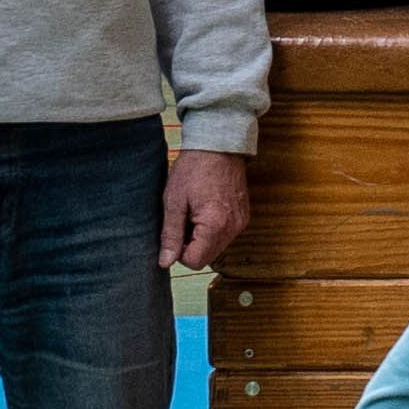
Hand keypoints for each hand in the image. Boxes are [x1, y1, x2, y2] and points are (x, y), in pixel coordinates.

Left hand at [163, 148, 251, 268]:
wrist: (218, 145)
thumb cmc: (194, 168)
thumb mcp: (174, 201)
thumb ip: (171, 235)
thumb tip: (165, 262)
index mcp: (215, 226)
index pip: (194, 261)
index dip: (179, 251)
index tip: (175, 230)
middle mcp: (233, 228)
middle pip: (207, 257)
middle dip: (191, 244)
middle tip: (184, 218)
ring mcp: (241, 222)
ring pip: (216, 247)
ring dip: (202, 237)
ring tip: (195, 211)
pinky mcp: (244, 216)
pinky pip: (225, 235)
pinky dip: (213, 229)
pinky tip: (206, 208)